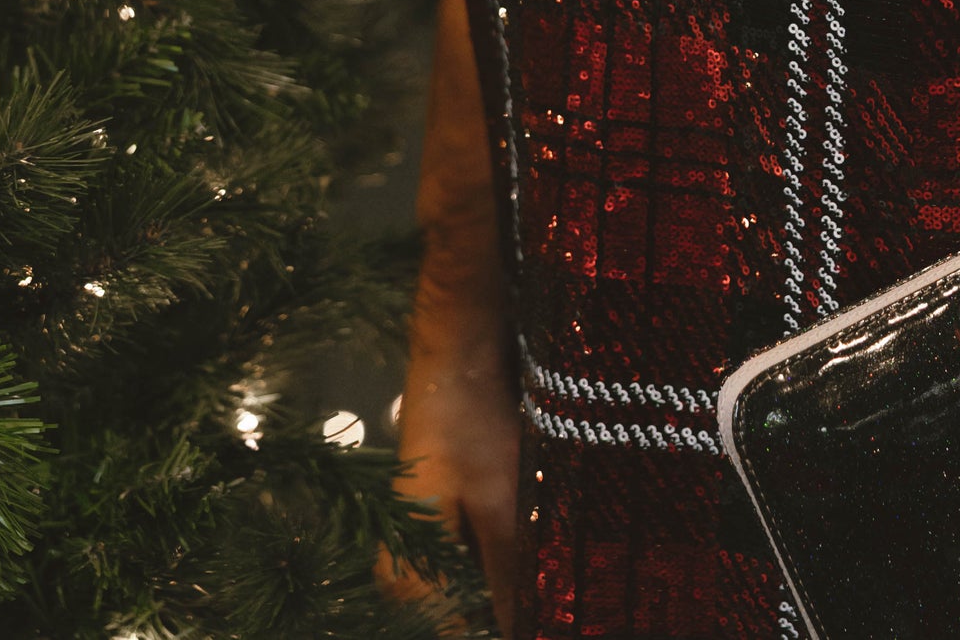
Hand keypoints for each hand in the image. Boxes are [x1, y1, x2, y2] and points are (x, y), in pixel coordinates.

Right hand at [379, 325, 524, 635]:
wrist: (456, 348)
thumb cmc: (472, 420)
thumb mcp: (501, 503)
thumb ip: (511, 580)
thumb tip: (524, 632)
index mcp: (409, 576)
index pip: (460, 635)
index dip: (505, 630)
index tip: (546, 617)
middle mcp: (404, 569)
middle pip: (464, 617)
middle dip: (508, 609)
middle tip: (556, 596)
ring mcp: (418, 543)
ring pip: (472, 590)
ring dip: (510, 588)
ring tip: (552, 576)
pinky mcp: (436, 519)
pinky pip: (471, 561)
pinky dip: (503, 560)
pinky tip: (534, 546)